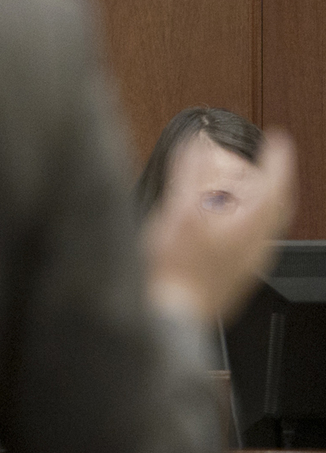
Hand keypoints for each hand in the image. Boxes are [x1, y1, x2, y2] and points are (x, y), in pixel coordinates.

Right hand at [144, 130, 295, 322]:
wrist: (173, 313)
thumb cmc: (176, 271)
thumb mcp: (178, 212)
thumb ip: (188, 176)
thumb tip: (195, 146)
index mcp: (250, 226)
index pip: (276, 184)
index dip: (278, 158)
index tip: (277, 139)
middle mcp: (257, 245)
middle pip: (279, 207)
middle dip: (277, 180)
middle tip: (273, 161)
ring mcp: (249, 263)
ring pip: (269, 225)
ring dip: (264, 201)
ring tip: (251, 188)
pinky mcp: (237, 276)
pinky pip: (255, 241)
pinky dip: (249, 222)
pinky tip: (228, 225)